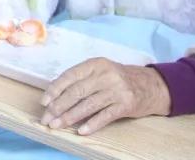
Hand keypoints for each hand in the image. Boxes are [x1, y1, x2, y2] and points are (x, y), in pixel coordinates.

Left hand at [39, 59, 170, 134]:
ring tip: (57, 126)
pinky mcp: (126, 104)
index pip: (70, 76)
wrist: (151, 85)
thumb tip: (55, 96)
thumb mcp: (100, 72)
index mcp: (95, 64)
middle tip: (47, 119)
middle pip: (77, 92)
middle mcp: (105, 75)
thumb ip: (81, 80)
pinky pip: (105, 116)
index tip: (44, 102)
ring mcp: (117, 90)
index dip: (55, 89)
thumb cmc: (118, 79)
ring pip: (88, 105)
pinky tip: (81, 131)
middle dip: (59, 107)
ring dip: (70, 117)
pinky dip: (92, 124)